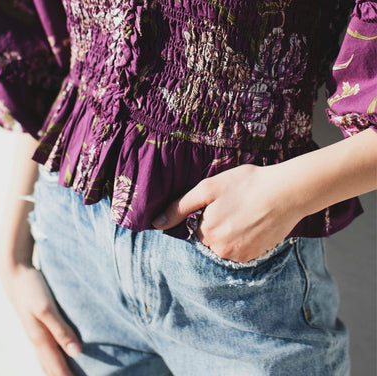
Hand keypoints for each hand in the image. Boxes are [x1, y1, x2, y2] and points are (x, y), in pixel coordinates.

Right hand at [0, 263, 81, 375]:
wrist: (16, 273)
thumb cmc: (32, 289)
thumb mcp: (46, 308)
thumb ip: (60, 329)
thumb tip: (76, 352)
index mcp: (40, 338)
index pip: (56, 367)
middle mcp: (37, 339)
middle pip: (50, 367)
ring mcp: (35, 332)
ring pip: (46, 359)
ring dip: (57, 369)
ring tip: (70, 374)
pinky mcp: (37, 324)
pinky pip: (46, 348)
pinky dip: (54, 356)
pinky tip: (61, 354)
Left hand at [152, 164, 301, 262]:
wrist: (286, 192)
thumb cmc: (247, 184)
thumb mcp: (208, 188)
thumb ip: (180, 207)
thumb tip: (156, 224)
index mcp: (206, 233)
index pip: (196, 228)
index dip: (206, 213)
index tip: (221, 203)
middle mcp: (220, 250)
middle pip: (210, 238)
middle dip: (218, 223)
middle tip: (235, 205)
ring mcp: (239, 256)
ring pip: (225, 245)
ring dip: (231, 232)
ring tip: (246, 212)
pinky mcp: (255, 256)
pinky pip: (241, 250)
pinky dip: (244, 238)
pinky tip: (254, 221)